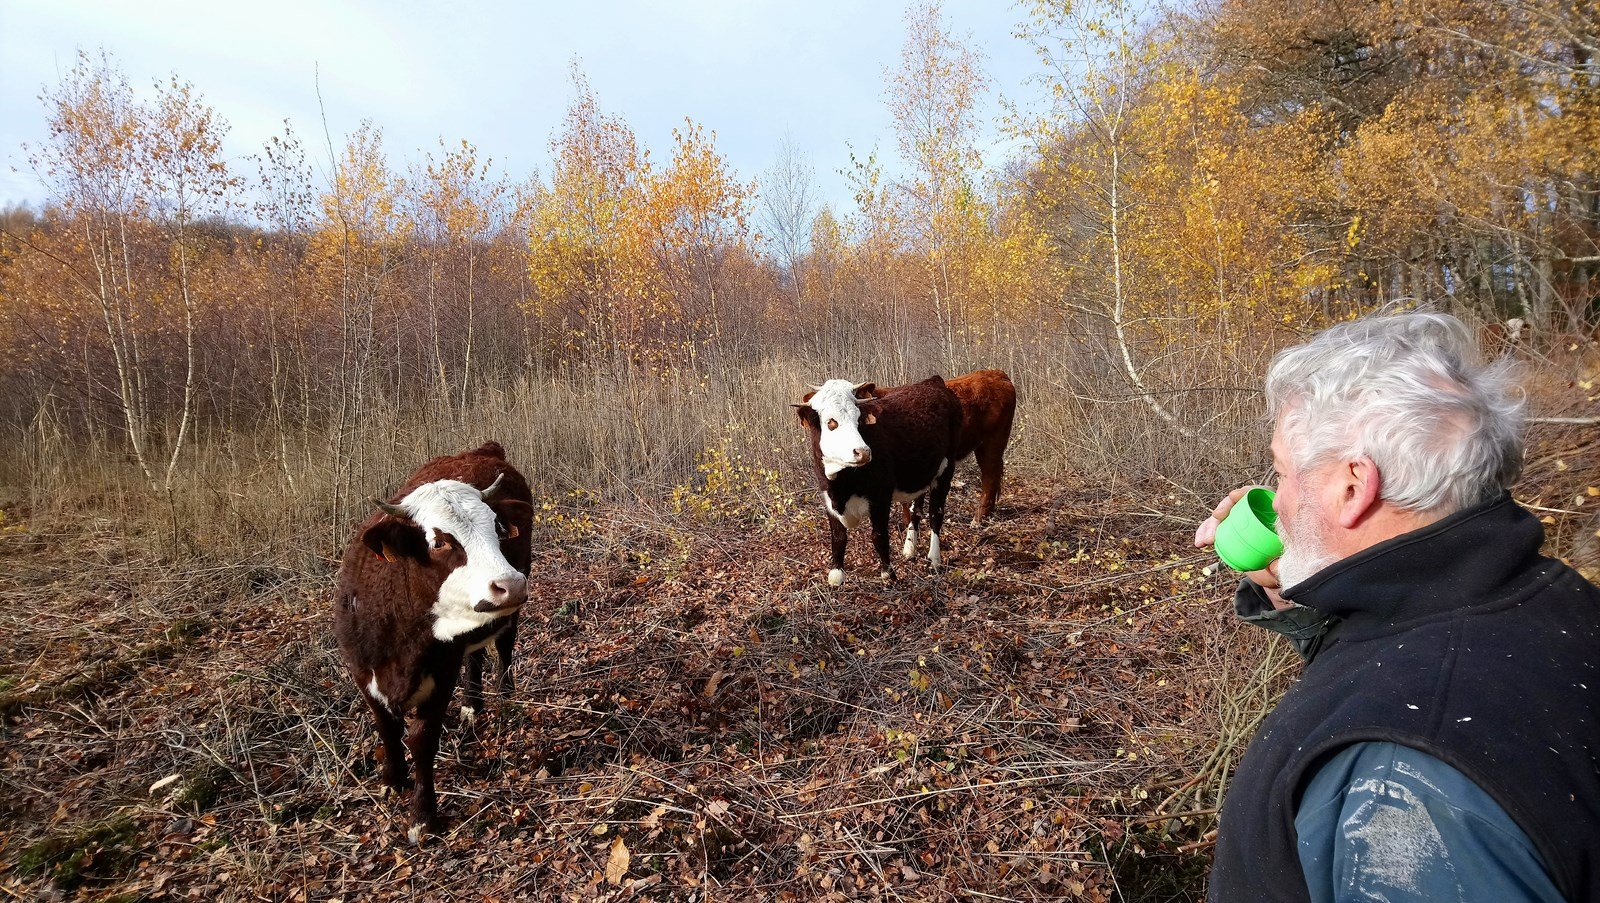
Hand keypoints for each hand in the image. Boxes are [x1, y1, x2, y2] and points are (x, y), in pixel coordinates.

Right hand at [1197, 487, 1291, 609]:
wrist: (1272, 571)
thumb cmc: (1282, 561)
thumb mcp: (1286, 562)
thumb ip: (1282, 563)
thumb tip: (1272, 565)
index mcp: (1270, 511)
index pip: (1258, 494)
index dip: (1246, 493)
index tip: (1234, 496)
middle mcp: (1252, 512)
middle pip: (1235, 503)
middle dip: (1223, 508)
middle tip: (1217, 517)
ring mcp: (1237, 521)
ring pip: (1220, 516)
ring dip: (1210, 525)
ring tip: (1205, 540)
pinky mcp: (1226, 530)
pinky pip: (1212, 528)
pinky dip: (1204, 533)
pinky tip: (1199, 543)